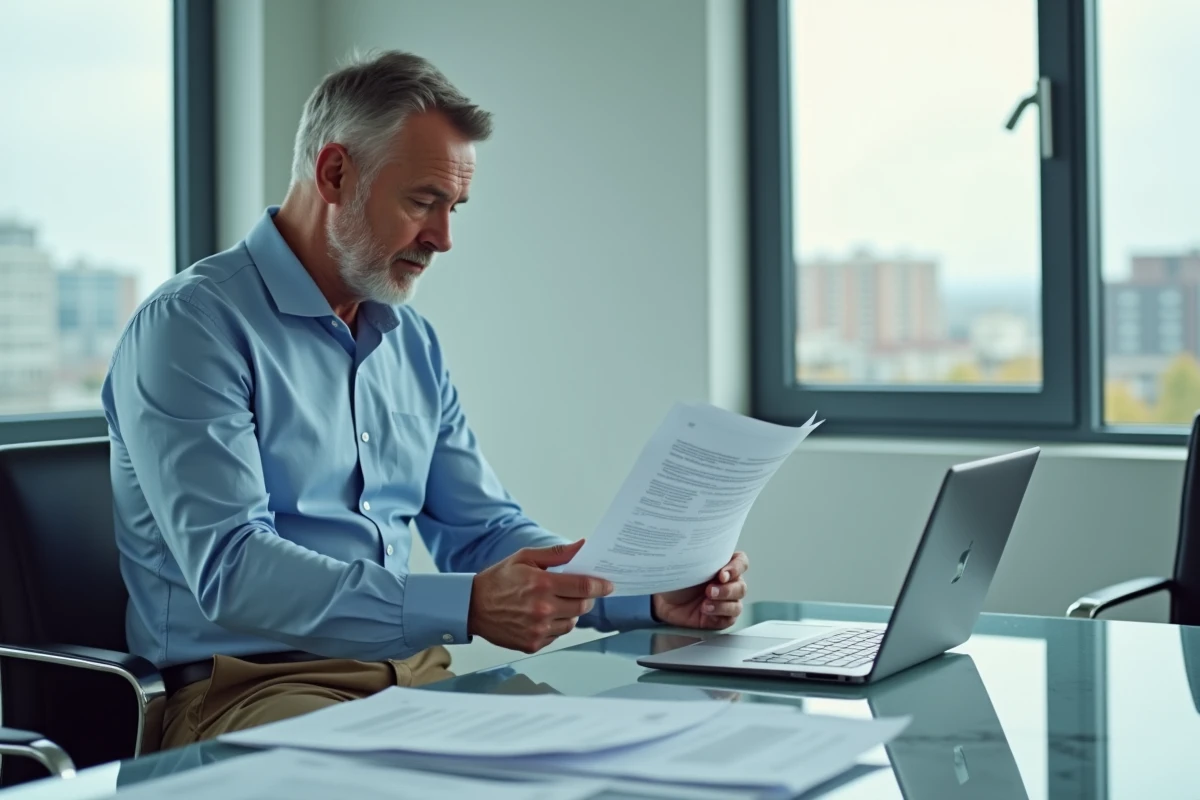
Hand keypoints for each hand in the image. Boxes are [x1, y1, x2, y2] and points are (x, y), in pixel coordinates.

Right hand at [469, 540, 613, 652]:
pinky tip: (544, 616)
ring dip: (572, 613)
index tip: (608, 585)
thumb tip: (582, 545)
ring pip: (573, 623)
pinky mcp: (533, 644)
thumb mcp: (525, 558)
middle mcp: (542, 609)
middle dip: (586, 598)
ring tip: (556, 603)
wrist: (472, 607)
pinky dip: (557, 625)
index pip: (584, 587)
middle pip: (582, 606)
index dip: (601, 586)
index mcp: (542, 585)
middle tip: (579, 591)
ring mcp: (538, 630)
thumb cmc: (499, 580)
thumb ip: (556, 553)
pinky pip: (558, 635)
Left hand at [651, 551, 748, 629]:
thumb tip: (704, 544)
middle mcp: (728, 584)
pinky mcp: (720, 618)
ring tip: (705, 603)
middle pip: (741, 586)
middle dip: (727, 589)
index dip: (736, 568)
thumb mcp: (686, 564)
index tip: (722, 574)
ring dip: (722, 604)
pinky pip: (729, 619)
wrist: (663, 600)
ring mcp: (725, 602)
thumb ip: (700, 557)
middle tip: (709, 590)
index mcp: (723, 566)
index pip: (741, 563)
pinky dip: (718, 614)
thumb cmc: (676, 579)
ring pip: (737, 604)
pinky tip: (705, 611)